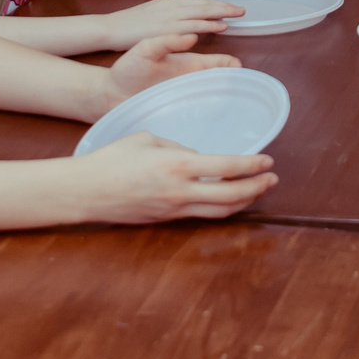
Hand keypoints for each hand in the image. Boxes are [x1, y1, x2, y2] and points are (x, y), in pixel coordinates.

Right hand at [73, 131, 278, 221]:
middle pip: (231, 196)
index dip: (252, 165)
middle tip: (272, 178)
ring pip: (220, 211)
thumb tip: (196, 158)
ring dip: (244, 201)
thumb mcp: (147, 139)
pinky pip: (202, 215)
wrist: (86, 191)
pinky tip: (228, 199)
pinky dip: (222, 208)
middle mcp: (180, 192)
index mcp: (177, 165)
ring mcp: (174, 210)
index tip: (267, 160)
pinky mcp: (166, 220)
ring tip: (258, 190)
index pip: (226, 166)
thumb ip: (176, 147)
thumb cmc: (112, 159)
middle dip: (257, 187)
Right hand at [100, 0, 244, 47]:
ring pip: (203, 12)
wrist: (111, 28)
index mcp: (169, 2)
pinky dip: (210, 24)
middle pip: (205, 4)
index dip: (215, 3)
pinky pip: (194, 25)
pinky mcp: (168, 28)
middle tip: (242, 10)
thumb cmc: (129, 25)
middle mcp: (172, 5)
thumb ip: (168, 15)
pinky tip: (221, 26)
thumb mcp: (151, 14)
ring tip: (237, 15)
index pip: (198, 1)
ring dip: (222, 12)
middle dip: (225, 6)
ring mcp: (171, 16)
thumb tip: (182, 19)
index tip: (229, 6)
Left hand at [100, 34, 239, 108]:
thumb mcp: (145, 49)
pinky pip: (200, 118)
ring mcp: (185, 99)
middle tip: (247, 98)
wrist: (109, 94)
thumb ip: (167, 41)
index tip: (242, 71)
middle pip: (222, 85)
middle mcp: (191, 81)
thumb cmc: (127, 70)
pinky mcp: (178, 115)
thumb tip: (192, 35)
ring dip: (226, 106)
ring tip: (236, 114)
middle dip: (237, 89)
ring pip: (214, 103)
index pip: (219, 62)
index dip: (233, 65)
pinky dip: (210, 120)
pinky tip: (216, 128)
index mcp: (188, 63)